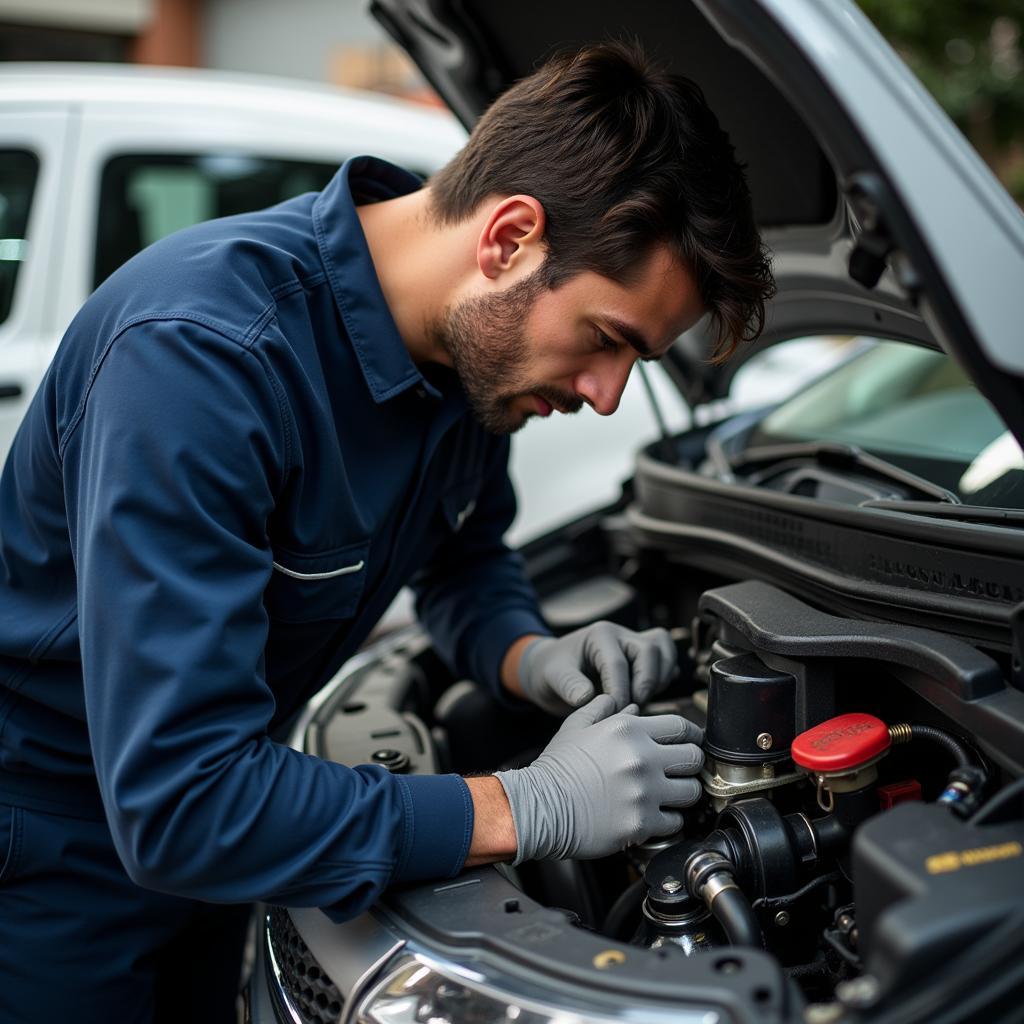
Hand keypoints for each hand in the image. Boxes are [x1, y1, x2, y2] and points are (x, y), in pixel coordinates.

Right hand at [494, 694, 703, 862]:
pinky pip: (676, 822)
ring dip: (682, 794)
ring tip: (667, 796)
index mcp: (628, 730)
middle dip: (689, 764)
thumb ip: (603, 710)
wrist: (539, 807)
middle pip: (694, 757)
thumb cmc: (556, 768)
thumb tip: (628, 705)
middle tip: (678, 772)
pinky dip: (669, 821)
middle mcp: (641, 758)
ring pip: (691, 791)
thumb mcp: (575, 727)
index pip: (681, 727)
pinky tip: (653, 816)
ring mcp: (644, 792)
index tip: (689, 744)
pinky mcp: (642, 824)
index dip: (690, 735)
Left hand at [518, 622, 676, 713]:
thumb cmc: (552, 671)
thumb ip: (568, 685)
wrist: (553, 669)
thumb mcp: (551, 676)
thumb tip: (586, 697)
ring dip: (659, 679)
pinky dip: (664, 678)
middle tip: (630, 708)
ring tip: (640, 701)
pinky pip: (667, 660)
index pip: (618, 663)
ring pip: (664, 652)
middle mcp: (621, 634)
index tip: (614, 714)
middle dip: (645, 683)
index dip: (619, 692)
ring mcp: (635, 643)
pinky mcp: (644, 658)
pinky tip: (648, 696)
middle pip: (650, 651)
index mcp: (600, 634)